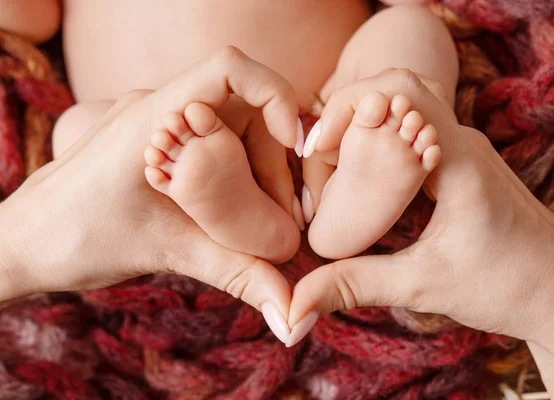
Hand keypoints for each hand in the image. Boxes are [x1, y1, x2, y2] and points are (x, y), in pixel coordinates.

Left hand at [0, 47, 299, 342]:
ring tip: (262, 226)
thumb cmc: (78, 238)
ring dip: (258, 174)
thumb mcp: (167, 253)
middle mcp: (160, 109)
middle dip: (275, 162)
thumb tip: (291, 316)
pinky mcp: (160, 142)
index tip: (294, 146)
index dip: (275, 96)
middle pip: (245, 110)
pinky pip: (214, 144)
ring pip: (233, 130)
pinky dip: (236, 176)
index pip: (231, 69)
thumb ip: (238, 275)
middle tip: (283, 220)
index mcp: (155, 117)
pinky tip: (235, 216)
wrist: (26, 243)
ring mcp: (159, 123)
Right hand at [287, 69, 553, 398]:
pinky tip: (370, 175)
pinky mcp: (467, 166)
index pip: (398, 90)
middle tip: (319, 155)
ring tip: (336, 163)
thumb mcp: (422, 285)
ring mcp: (468, 151)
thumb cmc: (507, 287)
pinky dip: (388, 143)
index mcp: (456, 158)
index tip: (315, 147)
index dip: (348, 106)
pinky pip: (422, 133)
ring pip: (411, 111)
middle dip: (352, 114)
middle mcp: (464, 142)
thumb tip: (296, 302)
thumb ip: (353, 285)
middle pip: (400, 92)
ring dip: (371, 127)